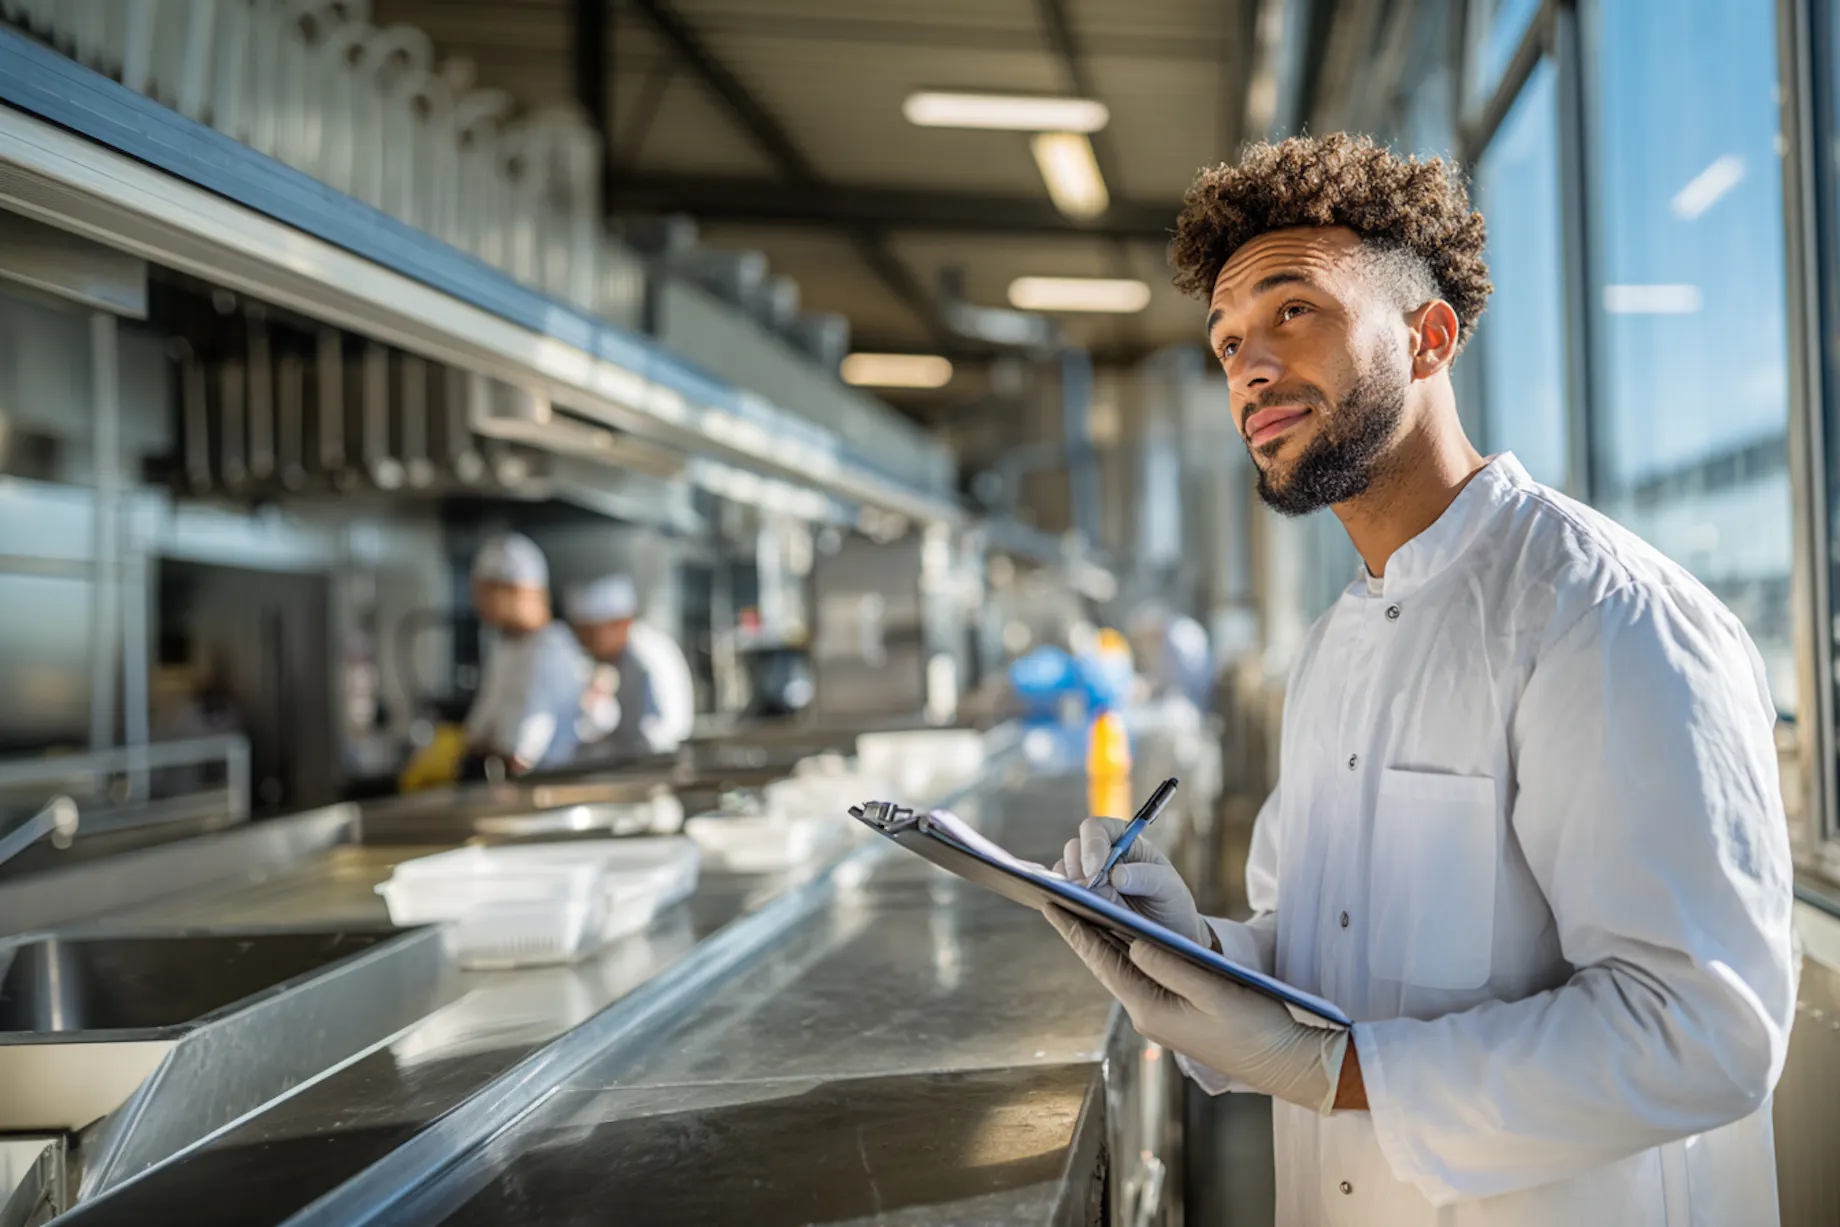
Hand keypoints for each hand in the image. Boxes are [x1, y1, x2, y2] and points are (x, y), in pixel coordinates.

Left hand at [1043, 905, 1348, 1115]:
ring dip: (1100, 940)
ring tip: (1079, 909)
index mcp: (1150, 1009)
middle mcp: (1146, 1014)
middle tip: (1055, 898)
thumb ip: (1172, 965)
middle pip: (1105, 964)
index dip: (1076, 930)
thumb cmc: (1254, 1028)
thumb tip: (1134, 941)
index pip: (1103, 961)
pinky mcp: (1173, 1016)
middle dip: (1080, 931)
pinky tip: (1120, 936)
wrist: (1283, 1062)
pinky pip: (1139, 977)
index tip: (1052, 903)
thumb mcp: (1214, 991)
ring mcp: (1158, 1017)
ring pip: (1120, 970)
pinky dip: (1124, 953)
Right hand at [1054, 816, 1209, 946]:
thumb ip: (1146, 876)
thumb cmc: (1170, 902)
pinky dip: (1063, 899)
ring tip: (1084, 901)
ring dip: (1069, 884)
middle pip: (1075, 847)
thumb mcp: (1169, 887)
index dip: (1092, 844)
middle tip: (1088, 889)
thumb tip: (1117, 875)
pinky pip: (1061, 894)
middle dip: (1078, 867)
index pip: (1098, 829)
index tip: (1095, 869)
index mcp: (1124, 839)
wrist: (1168, 933)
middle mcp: (1101, 854)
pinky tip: (1075, 909)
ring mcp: (1087, 876)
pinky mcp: (1080, 898)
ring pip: (1065, 870)